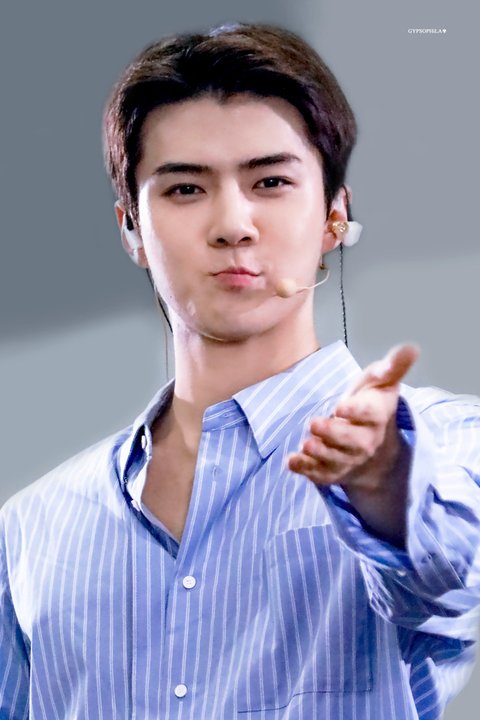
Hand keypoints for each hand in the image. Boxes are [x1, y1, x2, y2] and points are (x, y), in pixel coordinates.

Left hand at [287, 344, 418, 543]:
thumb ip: (392, 367)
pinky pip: (321, 475)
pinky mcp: (334, 472)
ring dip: (319, 454)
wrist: (376, 445)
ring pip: (336, 461)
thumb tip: (412, 348)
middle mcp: (367, 441)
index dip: (356, 411)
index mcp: (378, 415)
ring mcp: (350, 460)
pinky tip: (291, 462)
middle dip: (333, 434)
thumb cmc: (373, 404)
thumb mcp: (382, 382)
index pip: (371, 414)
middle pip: (353, 442)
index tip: (340, 406)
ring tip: (305, 444)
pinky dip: (306, 470)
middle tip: (314, 424)